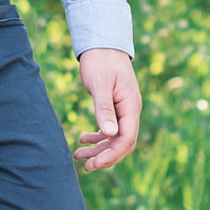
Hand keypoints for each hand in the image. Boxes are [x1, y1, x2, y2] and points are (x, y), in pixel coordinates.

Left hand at [73, 46, 141, 171]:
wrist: (102, 43)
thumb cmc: (100, 61)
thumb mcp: (100, 84)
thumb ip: (105, 108)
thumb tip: (110, 134)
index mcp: (131, 106)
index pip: (127, 139)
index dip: (112, 154)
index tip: (95, 163)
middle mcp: (130, 110)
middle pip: (123, 143)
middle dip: (106, 157)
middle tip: (86, 166)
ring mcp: (123, 110)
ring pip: (115, 138)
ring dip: (99, 149)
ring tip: (78, 156)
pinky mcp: (115, 107)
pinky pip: (110, 129)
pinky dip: (97, 137)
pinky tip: (83, 140)